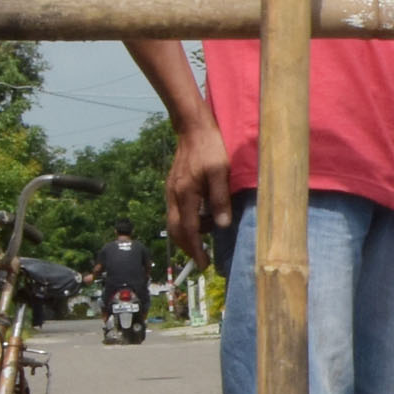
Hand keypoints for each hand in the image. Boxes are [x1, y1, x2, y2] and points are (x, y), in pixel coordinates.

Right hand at [164, 122, 234, 258]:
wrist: (192, 128)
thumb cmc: (210, 147)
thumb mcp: (221, 172)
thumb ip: (220, 199)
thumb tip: (222, 225)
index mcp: (186, 195)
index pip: (189, 231)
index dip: (196, 250)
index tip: (204, 265)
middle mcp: (174, 196)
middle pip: (176, 231)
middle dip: (188, 248)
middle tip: (202, 259)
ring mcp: (171, 191)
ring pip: (174, 222)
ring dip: (188, 234)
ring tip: (208, 232)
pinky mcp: (173, 186)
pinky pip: (176, 211)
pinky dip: (186, 221)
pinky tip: (201, 217)